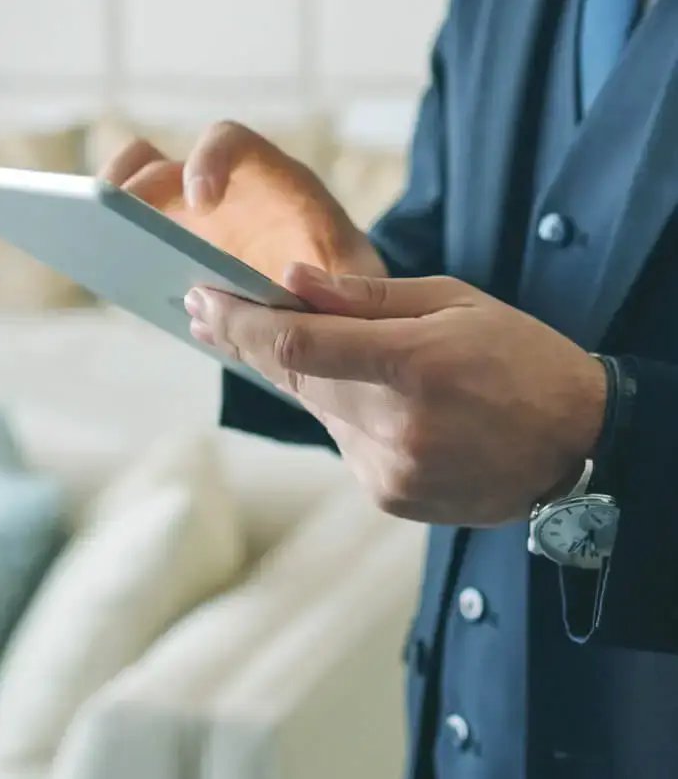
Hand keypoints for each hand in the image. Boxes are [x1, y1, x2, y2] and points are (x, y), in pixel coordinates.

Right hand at [99, 122, 384, 283]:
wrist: (330, 308)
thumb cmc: (346, 284)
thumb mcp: (357, 279)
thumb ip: (336, 280)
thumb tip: (289, 291)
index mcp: (268, 178)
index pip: (229, 141)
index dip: (207, 160)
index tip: (200, 201)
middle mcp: (219, 187)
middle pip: (158, 161)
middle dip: (129, 180)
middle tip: (110, 211)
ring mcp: (184, 218)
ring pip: (130, 193)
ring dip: (106, 210)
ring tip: (85, 241)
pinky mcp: (166, 250)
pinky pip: (129, 243)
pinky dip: (113, 254)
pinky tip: (107, 280)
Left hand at [187, 265, 607, 526]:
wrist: (579, 446)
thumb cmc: (518, 358)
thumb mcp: (452, 302)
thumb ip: (364, 298)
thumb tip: (289, 280)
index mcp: (416, 365)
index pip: (297, 344)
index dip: (239, 323)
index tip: (199, 299)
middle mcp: (398, 426)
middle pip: (293, 379)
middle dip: (246, 342)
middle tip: (206, 311)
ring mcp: (392, 471)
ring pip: (314, 411)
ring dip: (299, 375)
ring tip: (283, 339)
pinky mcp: (389, 497)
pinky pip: (342, 441)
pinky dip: (340, 412)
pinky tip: (362, 392)